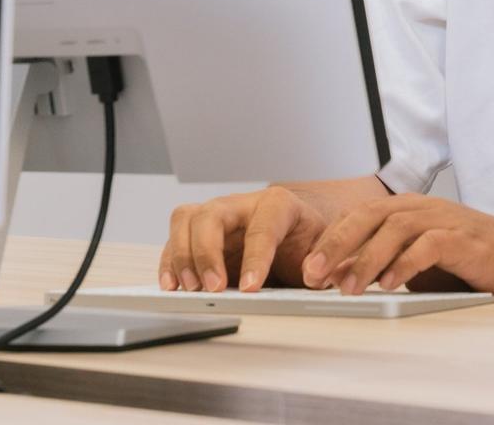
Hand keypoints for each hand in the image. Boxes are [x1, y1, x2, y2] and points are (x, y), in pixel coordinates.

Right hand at [160, 183, 339, 292]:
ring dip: (183, 256)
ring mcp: (217, 216)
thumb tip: (314, 275)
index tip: (250, 288)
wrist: (294, 237)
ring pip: (186, 220)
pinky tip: (172, 286)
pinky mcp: (198, 234)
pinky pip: (173, 240)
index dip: (256, 257)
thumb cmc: (306, 242)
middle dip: (208, 253)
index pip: (263, 225)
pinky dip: (169, 263)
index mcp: (278, 204)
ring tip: (190, 289)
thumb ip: (323, 260)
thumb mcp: (324, 249)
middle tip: (213, 288)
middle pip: (212, 215)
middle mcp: (242, 204)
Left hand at [302, 195, 493, 298]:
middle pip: (368, 216)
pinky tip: (390, 284)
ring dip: (367, 258)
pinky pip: (428, 246)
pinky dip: (405, 264)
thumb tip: (338, 278)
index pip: (357, 218)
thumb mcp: (416, 259)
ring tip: (348, 287)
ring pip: (394, 229)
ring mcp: (442, 220)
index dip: (329, 241)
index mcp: (405, 209)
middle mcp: (420, 208)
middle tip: (313, 274)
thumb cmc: (466, 256)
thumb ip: (382, 262)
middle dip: (337, 245)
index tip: (306, 270)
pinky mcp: (463, 238)